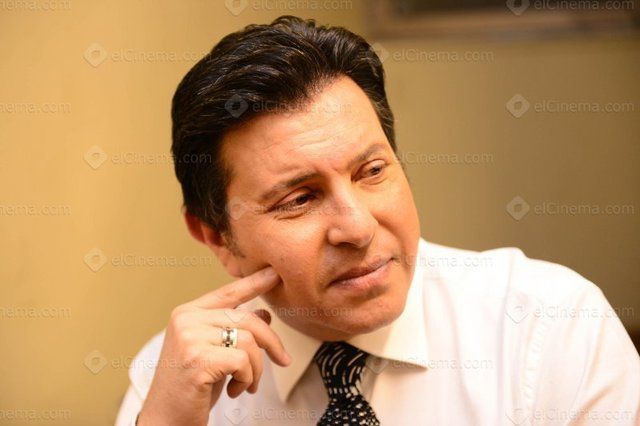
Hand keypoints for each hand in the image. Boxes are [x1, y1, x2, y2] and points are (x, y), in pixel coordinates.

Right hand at [137, 266, 290, 425]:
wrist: (166, 420)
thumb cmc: (192, 387)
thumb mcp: (216, 353)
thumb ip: (234, 330)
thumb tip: (264, 312)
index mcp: (188, 313)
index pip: (228, 293)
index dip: (254, 282)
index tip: (274, 273)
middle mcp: (187, 319)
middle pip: (248, 319)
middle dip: (272, 342)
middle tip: (283, 360)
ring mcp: (190, 337)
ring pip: (249, 342)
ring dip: (256, 369)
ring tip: (246, 385)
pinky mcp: (198, 359)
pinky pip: (243, 361)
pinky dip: (248, 379)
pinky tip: (234, 391)